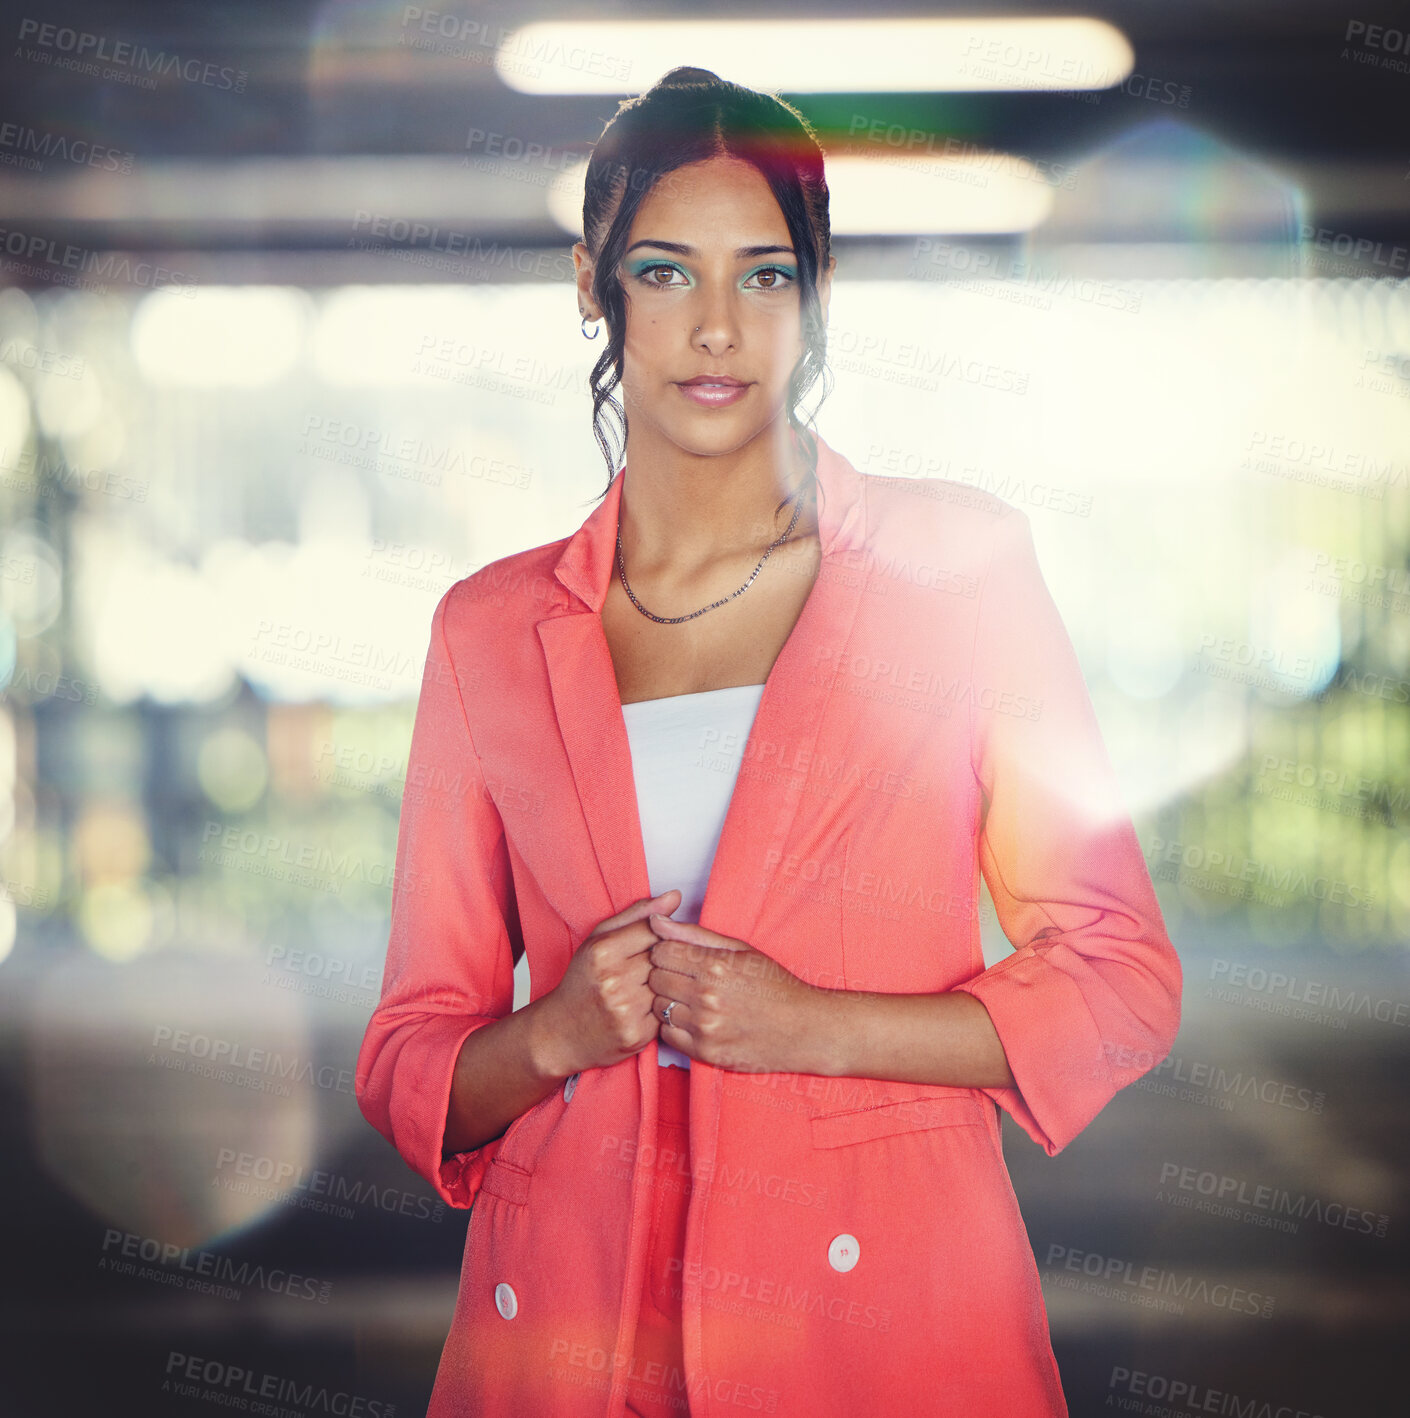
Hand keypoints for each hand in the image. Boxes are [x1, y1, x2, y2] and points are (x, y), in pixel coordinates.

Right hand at [543, 890, 681, 1074]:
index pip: (654, 929)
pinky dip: (661, 1007)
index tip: (650, 944)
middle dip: (662, 960)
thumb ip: (637, 915)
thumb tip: (675, 895)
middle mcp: (614, 980)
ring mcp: (626, 1009)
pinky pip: (667, 1011)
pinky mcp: (637, 1035)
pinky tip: (644, 1007)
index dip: (658, 936)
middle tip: (646, 968)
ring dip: (664, 984)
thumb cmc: (582, 980)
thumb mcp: (599, 939)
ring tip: (644, 986)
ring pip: (669, 984)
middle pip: (665, 957)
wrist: (561, 1032)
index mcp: (603, 951)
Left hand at [647, 912, 827, 1073]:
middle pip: (654, 979)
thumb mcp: (741, 949)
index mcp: (715, 965)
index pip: (660, 951)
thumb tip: (655, 920)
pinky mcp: (705, 1052)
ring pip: (657, 1007)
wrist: (805, 1029)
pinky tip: (694, 1020)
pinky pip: (666, 1035)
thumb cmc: (774, 985)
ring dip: (668, 1002)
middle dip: (665, 975)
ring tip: (691, 1000)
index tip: (678, 957)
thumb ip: (694, 934)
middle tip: (684, 978)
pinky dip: (675, 1027)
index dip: (666, 952)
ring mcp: (705, 1026)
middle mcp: (707, 996)